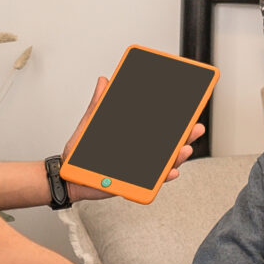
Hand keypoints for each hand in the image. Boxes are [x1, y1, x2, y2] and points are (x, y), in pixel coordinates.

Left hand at [62, 75, 205, 201]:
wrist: (68, 174)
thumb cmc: (80, 151)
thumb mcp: (90, 123)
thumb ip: (98, 103)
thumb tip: (104, 81)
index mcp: (133, 135)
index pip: (158, 125)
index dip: (175, 119)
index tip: (188, 109)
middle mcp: (140, 151)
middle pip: (168, 143)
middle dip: (185, 136)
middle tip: (195, 128)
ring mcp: (139, 166)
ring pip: (165, 162)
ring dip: (178, 156)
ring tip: (184, 149)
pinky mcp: (134, 181)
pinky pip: (153, 181)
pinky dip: (163, 177)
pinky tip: (171, 172)